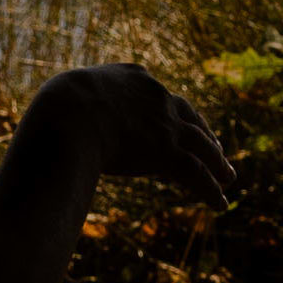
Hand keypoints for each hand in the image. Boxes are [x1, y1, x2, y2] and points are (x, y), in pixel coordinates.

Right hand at [46, 63, 236, 203]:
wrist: (67, 112)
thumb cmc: (56, 107)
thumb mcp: (65, 99)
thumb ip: (72, 109)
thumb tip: (55, 128)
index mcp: (132, 78)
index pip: (161, 95)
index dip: (173, 111)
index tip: (181, 122)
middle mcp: (156, 96)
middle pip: (190, 117)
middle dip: (205, 136)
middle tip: (216, 151)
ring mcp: (165, 123)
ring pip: (201, 146)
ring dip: (217, 165)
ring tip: (228, 179)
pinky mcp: (168, 151)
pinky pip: (196, 173)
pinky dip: (210, 190)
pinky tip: (220, 205)